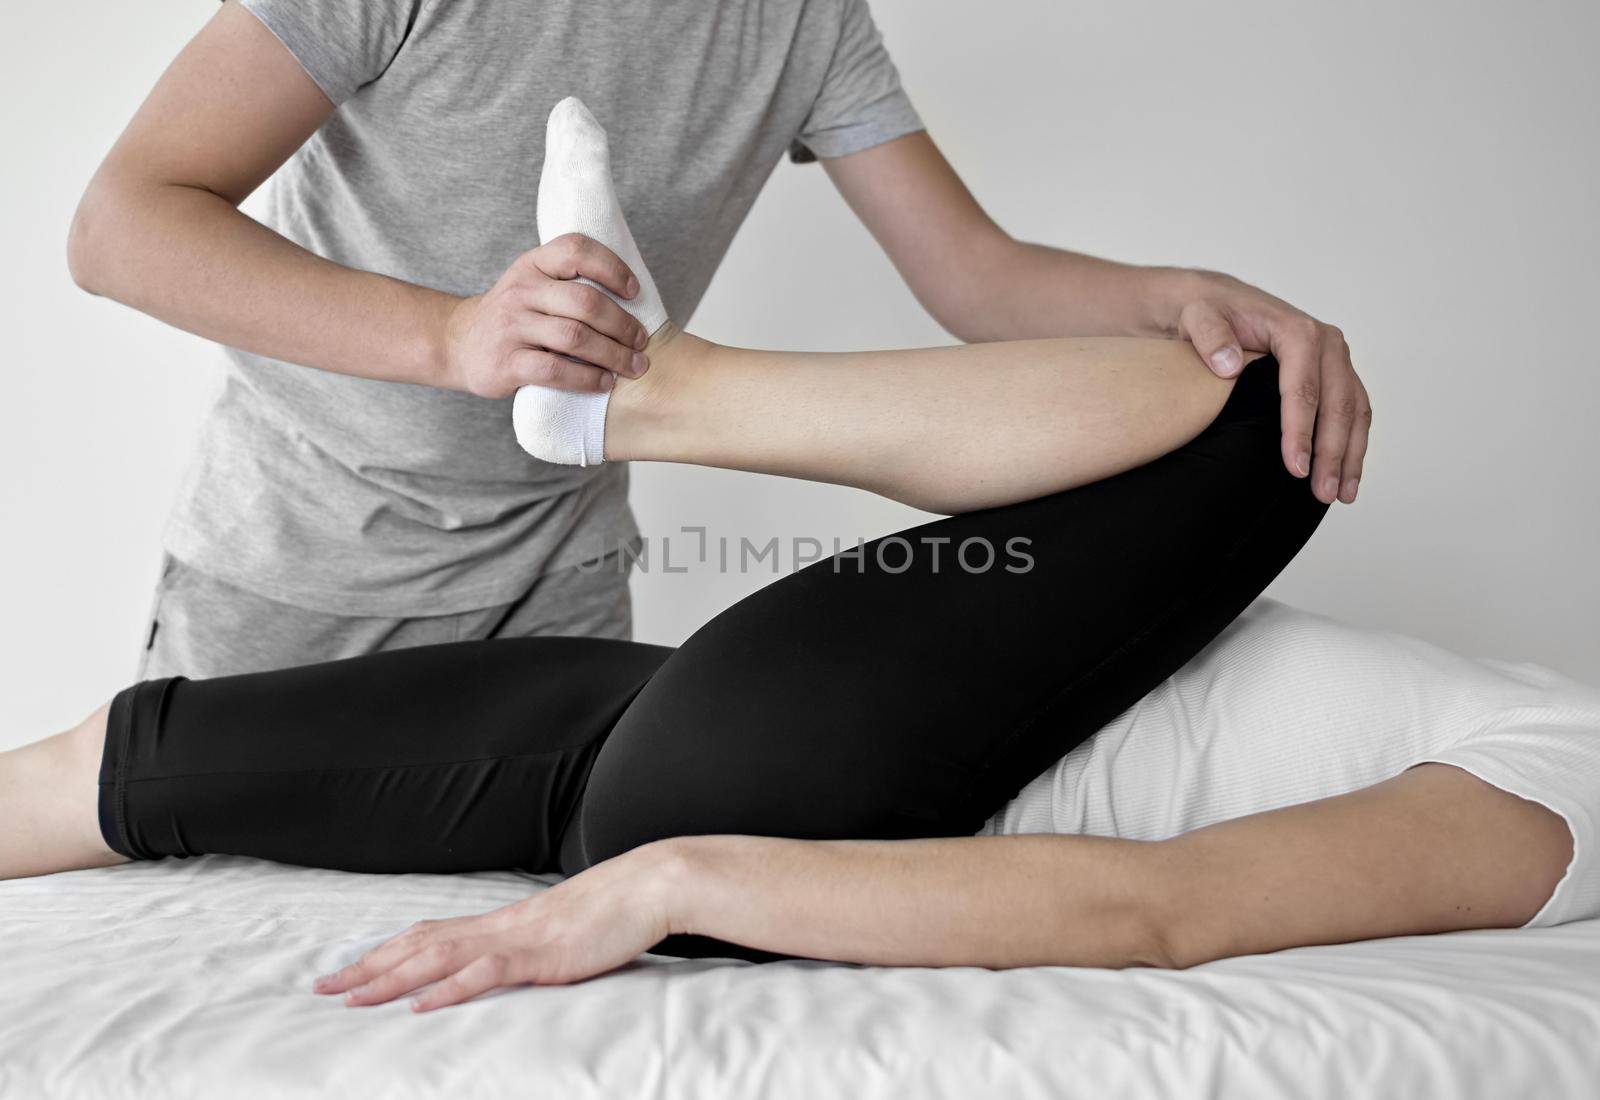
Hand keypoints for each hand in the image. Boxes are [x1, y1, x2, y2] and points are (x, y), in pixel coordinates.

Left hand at [313, 842, 683, 1011]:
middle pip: (419, 945)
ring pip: (439, 957)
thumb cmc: (613, 913)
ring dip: (392, 979)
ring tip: (353, 999)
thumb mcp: (561, 935)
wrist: (649, 887)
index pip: (429, 936)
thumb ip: (530, 951)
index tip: (349, 973)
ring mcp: (518, 938)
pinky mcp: (540, 955)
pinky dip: (448, 989)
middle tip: (324, 990)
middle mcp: (499, 926)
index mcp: (502, 923)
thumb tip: (508, 968)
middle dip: (369, 969)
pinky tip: (420, 1004)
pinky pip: (486, 972)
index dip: (385, 954)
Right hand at [442, 233, 652, 398]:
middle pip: (584, 301)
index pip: (576, 250)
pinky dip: (586, 378)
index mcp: (533, 264)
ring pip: (574, 337)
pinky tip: (604, 382)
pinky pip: (555, 371)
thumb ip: (571, 281)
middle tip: (642, 342)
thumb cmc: (515, 315)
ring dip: (613, 354)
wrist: (458, 343)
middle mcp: (521, 290)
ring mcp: (511, 327)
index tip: (634, 292)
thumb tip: (635, 292)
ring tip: (634, 366)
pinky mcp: (506, 363)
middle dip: (622, 324)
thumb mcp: (534, 284)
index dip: (612, 267)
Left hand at [1173, 271, 1371, 503]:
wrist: (1218, 304)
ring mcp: (1335, 360)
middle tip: (1320, 493)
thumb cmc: (1208, 314)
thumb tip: (1228, 366)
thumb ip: (1210, 336)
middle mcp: (1326, 343)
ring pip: (1354, 411)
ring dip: (1350, 455)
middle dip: (1331, 453)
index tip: (1296, 468)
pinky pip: (1353, 410)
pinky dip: (1353, 443)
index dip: (1301, 431)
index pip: (1303, 389)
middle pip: (1337, 404)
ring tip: (1340, 495)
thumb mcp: (1198, 316)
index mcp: (1297, 332)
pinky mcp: (1335, 374)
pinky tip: (1345, 475)